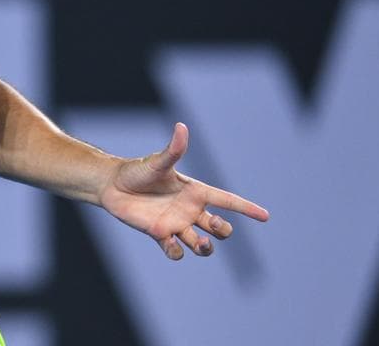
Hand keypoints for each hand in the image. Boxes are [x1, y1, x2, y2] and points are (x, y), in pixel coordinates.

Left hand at [100, 122, 268, 259]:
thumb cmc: (137, 170)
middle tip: (211, 224)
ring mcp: (176, 224)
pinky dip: (177, 252)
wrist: (112, 185)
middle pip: (219, 227)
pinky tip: (170, 243)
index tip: (265, 216)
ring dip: (205, 248)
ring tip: (200, 243)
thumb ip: (173, 149)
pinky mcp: (160, 235)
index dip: (246, 209)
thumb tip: (181, 127)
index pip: (227, 201)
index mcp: (195, 191)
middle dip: (222, 230)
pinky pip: (176, 251)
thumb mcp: (157, 162)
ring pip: (201, 244)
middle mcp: (189, 210)